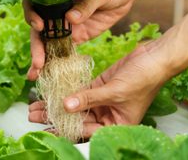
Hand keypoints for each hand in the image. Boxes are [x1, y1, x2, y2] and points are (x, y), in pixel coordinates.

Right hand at [23, 0, 135, 79]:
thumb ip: (86, 4)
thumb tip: (71, 18)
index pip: (36, 4)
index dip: (32, 15)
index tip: (39, 26)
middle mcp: (58, 11)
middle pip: (40, 29)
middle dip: (36, 46)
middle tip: (37, 63)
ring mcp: (67, 25)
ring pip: (49, 42)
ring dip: (42, 58)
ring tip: (36, 75)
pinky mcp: (78, 36)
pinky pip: (64, 50)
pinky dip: (57, 61)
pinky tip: (51, 73)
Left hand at [28, 43, 166, 137]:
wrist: (153, 58)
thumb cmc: (143, 80)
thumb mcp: (115, 92)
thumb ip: (90, 99)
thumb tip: (66, 106)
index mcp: (115, 124)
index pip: (85, 130)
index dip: (63, 129)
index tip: (44, 126)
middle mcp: (107, 114)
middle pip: (77, 118)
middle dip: (55, 116)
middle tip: (34, 114)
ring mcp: (102, 99)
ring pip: (76, 103)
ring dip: (58, 102)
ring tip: (38, 103)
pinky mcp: (100, 84)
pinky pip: (81, 89)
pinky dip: (68, 90)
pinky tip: (54, 90)